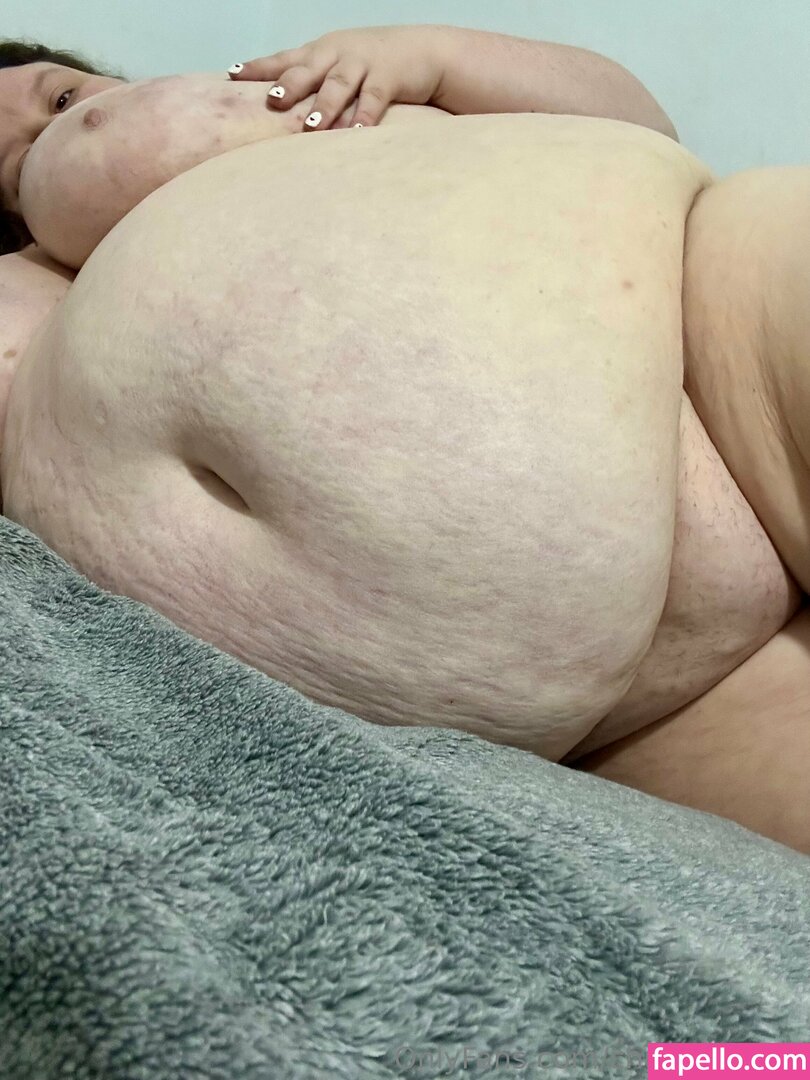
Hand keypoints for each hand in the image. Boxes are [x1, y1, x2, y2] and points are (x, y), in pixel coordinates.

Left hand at [228, 25, 445, 130]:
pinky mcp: (389, 78)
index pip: (284, 58)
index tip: (232, 75)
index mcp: (320, 52)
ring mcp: (363, 64)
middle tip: (273, 100)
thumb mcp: (340, 65)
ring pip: (339, 84)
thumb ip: (314, 83)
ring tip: (313, 126)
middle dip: (290, 84)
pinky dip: (365, 117)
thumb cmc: (374, 64)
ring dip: (326, 105)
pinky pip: (374, 100)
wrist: (424, 51)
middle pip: (308, 69)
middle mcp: (337, 54)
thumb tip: (278, 111)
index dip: (259, 67)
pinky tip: (357, 134)